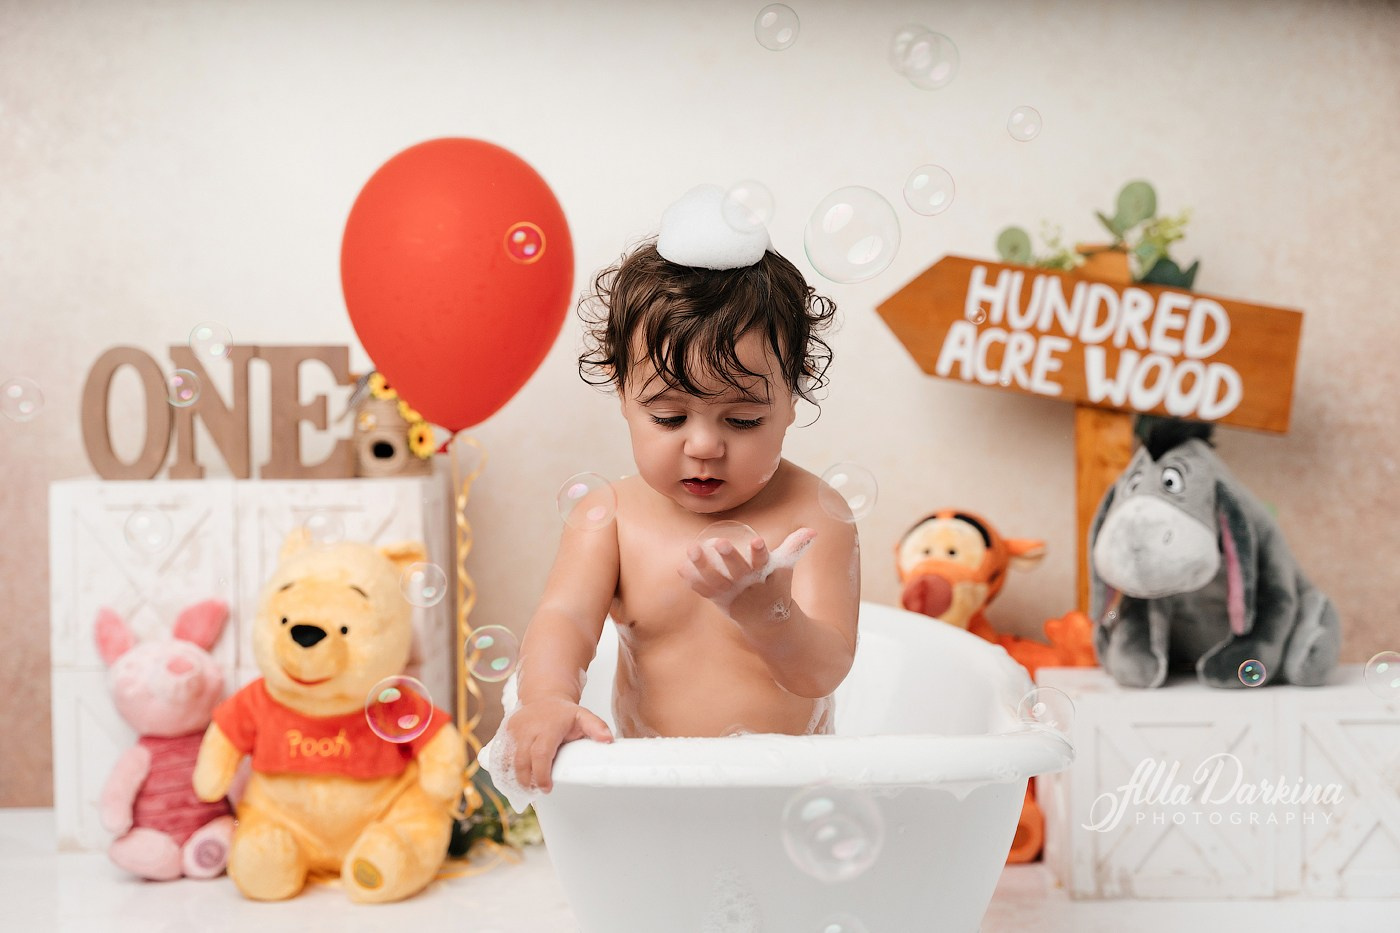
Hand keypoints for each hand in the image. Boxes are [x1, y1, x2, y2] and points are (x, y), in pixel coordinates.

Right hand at [505, 697, 612, 793]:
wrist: (543, 697)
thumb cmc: (563, 713)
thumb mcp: (583, 716)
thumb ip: (596, 727)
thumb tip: (608, 740)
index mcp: (547, 728)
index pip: (541, 755)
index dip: (542, 775)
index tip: (547, 788)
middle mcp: (527, 729)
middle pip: (522, 761)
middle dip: (527, 781)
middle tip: (536, 791)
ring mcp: (513, 731)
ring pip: (509, 761)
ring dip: (515, 778)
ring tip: (526, 788)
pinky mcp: (504, 734)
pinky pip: (500, 756)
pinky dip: (504, 770)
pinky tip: (513, 779)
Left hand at [679, 527, 816, 619]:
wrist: (768, 622)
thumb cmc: (776, 587)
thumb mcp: (786, 568)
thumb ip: (795, 546)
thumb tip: (813, 531)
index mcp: (765, 574)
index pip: (764, 561)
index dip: (759, 552)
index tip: (756, 541)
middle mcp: (748, 585)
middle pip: (738, 570)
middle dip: (729, 557)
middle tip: (721, 542)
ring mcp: (732, 594)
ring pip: (716, 580)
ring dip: (703, 566)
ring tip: (692, 548)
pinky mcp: (719, 600)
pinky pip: (704, 591)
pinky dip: (693, 581)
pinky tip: (682, 567)